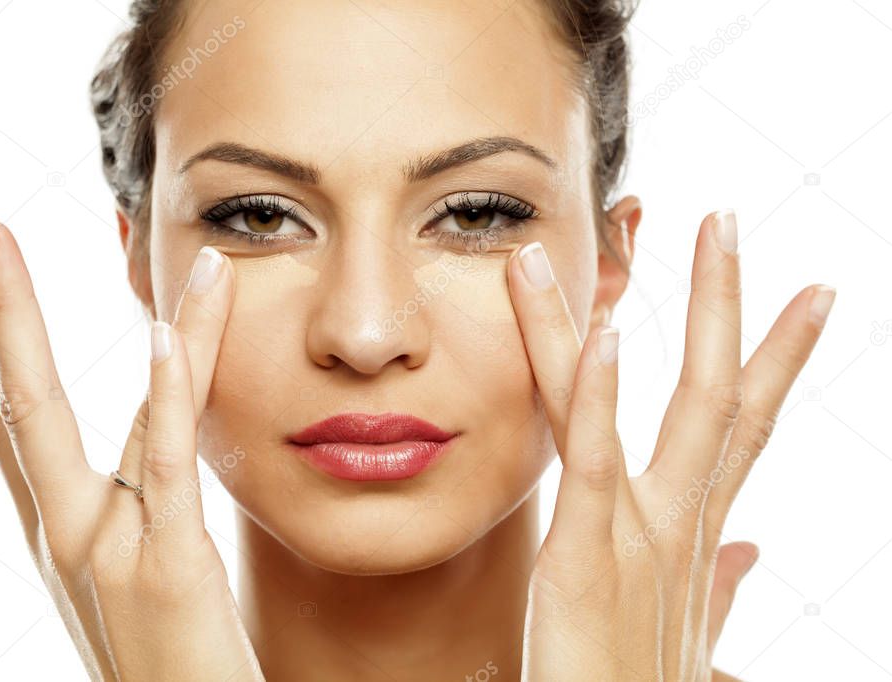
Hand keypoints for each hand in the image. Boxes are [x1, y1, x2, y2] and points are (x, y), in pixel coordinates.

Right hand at [0, 220, 262, 680]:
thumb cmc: (162, 657)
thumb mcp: (125, 573)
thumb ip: (130, 504)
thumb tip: (133, 457)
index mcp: (57, 529)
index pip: (3, 424)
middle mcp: (69, 531)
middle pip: (21, 405)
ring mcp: (111, 547)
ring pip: (113, 413)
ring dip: (122, 320)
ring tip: (117, 231)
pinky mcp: (168, 563)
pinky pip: (165, 465)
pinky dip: (166, 394)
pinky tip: (161, 333)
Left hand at [507, 210, 833, 679]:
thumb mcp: (693, 637)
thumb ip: (721, 591)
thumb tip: (751, 553)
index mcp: (693, 535)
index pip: (746, 428)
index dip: (779, 357)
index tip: (809, 293)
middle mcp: (676, 524)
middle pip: (719, 394)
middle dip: (727, 304)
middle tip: (728, 220)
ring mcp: (638, 536)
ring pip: (657, 400)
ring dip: (667, 311)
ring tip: (671, 222)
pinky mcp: (585, 558)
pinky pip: (596, 461)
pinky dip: (604, 396)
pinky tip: (614, 331)